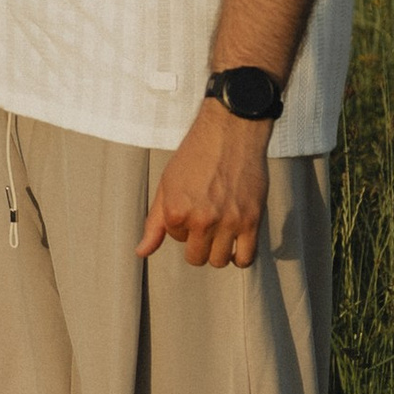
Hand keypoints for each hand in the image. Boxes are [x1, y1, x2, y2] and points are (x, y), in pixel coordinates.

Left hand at [136, 101, 271, 269]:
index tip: (191, 205)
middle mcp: (202, 220)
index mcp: (177, 212)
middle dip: (197, 244)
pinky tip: (236, 244)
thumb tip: (141, 252)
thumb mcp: (167, 185)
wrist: (230, 132)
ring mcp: (228, 222)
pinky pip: (246, 258)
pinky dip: (240, 258)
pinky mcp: (252, 221)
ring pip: (219, 261)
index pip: (175, 238)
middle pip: (197, 257)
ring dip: (217, 252)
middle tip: (205, 222)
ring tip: (220, 232)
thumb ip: (155, 222)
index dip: (182, 223)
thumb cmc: (196, 155)